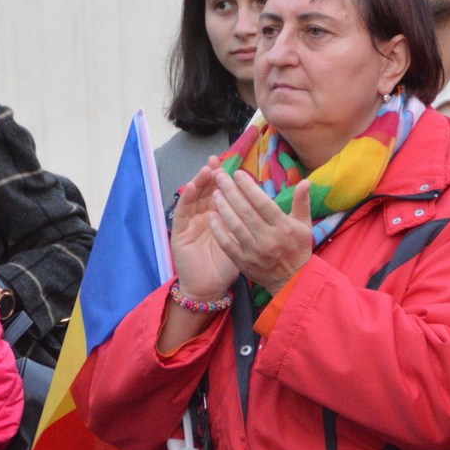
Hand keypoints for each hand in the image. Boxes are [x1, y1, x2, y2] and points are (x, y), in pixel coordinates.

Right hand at [169, 162, 242, 299]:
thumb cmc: (226, 267)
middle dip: (211, 176)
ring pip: (193, 197)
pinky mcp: (179, 232)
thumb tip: (270, 206)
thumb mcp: (244, 243)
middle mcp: (202, 216)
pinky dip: (185, 199)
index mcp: (219, 218)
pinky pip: (181, 213)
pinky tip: (190, 187)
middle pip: (206, 191)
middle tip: (217, 161)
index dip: (227, 180)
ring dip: (198, 182)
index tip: (234, 166)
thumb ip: (254, 224)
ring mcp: (189, 223)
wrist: (209, 289)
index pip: (222, 194)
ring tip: (206, 169)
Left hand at [212, 168, 313, 290]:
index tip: (238, 174)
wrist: (292, 281)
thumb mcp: (304, 225)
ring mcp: (254, 252)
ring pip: (235, 226)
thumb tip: (305, 180)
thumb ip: (302, 202)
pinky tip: (211, 217)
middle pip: (246, 212)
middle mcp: (268, 239)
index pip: (263, 203)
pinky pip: (227, 245)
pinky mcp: (243, 262)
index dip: (249, 187)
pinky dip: (218, 231)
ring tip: (215, 193)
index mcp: (283, 227)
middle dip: (231, 192)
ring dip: (223, 208)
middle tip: (220, 177)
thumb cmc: (298, 248)